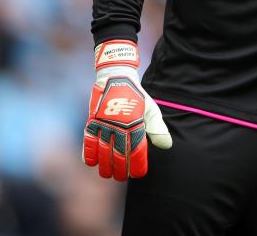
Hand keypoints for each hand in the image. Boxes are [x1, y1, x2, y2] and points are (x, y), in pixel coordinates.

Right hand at [82, 40, 171, 180]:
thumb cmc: (136, 96)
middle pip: (119, 154)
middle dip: (121, 169)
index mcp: (136, 123)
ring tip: (108, 174)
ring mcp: (104, 124)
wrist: (116, 78)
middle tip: (122, 178)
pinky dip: (89, 153)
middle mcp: (119, 126)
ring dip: (105, 166)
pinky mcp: (92, 121)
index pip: (137, 150)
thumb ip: (157, 129)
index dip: (138, 165)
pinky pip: (89, 141)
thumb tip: (167, 146)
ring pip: (103, 151)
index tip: (138, 174)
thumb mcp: (151, 110)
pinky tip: (92, 163)